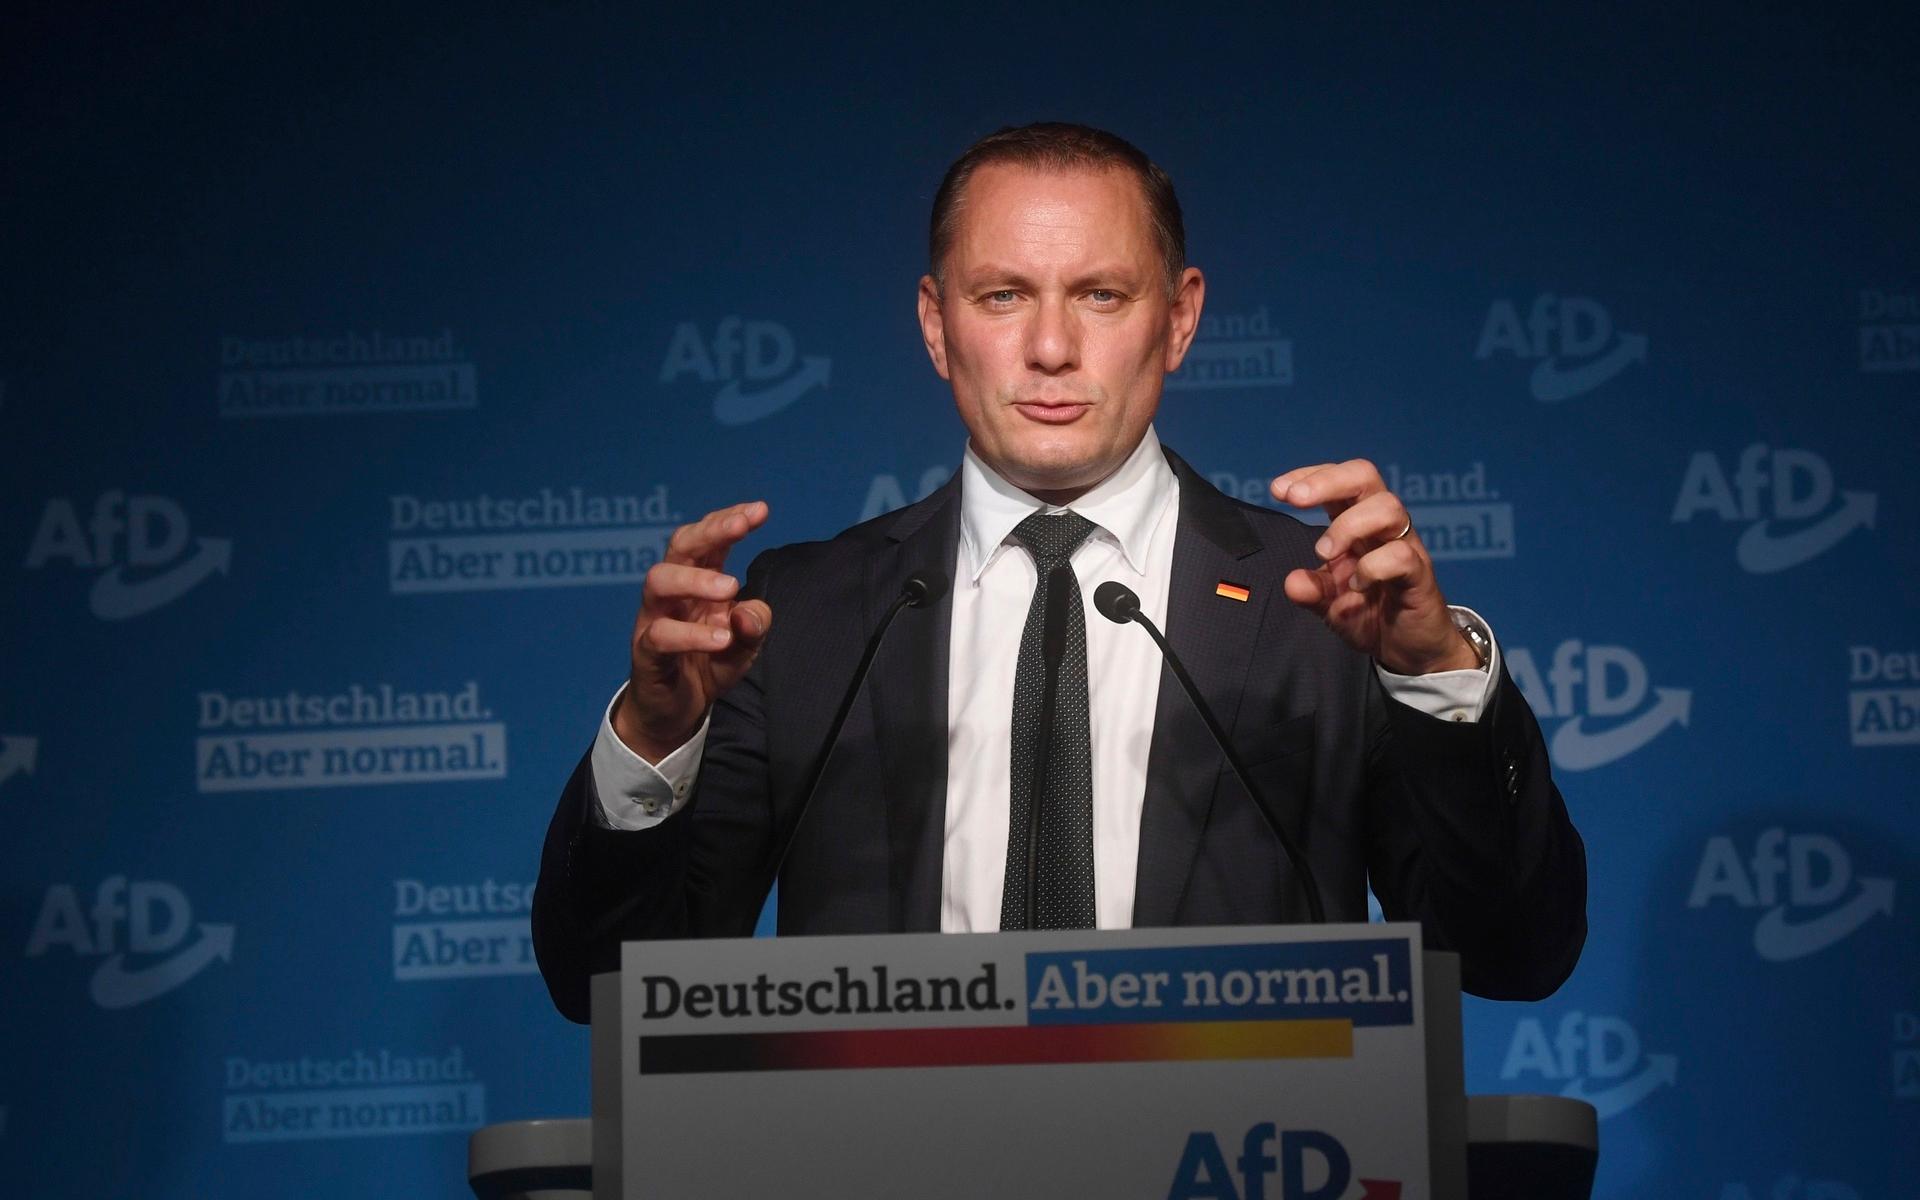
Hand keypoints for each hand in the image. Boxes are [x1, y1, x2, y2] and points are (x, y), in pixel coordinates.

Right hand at [613, 501, 773, 761]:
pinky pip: (660, 635)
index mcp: (698, 581)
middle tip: (741, 526)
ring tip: (730, 588)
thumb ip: (754, 624)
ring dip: (696, 578)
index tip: (760, 510)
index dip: (729, 520)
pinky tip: (721, 638)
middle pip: (679, 546)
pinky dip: (691, 634)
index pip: (708, 539)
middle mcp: (673, 592)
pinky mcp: (646, 653)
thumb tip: (749, 612)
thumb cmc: (709, 664)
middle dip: (710, 530)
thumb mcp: (744, 645)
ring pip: (658, 580)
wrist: (676, 710)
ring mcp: (655, 619)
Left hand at [1271, 460, 1477, 674]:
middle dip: (1327, 481)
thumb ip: (1312, 590)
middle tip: (1295, 499)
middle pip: (1365, 476)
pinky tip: (1358, 585)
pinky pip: (1402, 555)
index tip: (1278, 490)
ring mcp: (1406, 547)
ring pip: (1387, 507)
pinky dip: (1374, 566)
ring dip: (1347, 525)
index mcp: (1359, 525)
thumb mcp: (1331, 604)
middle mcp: (1383, 528)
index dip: (1311, 476)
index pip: (1340, 480)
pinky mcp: (1420, 575)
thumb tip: (1292, 582)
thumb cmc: (1373, 615)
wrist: (1411, 651)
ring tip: (1325, 554)